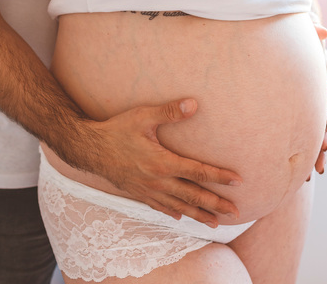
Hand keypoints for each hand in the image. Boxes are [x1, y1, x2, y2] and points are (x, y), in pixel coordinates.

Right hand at [82, 99, 242, 226]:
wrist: (88, 148)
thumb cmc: (117, 129)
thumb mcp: (143, 116)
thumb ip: (169, 112)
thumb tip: (194, 104)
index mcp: (162, 163)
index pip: (198, 172)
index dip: (219, 176)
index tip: (238, 181)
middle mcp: (157, 181)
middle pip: (193, 195)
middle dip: (216, 204)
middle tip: (236, 212)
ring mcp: (147, 190)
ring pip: (179, 206)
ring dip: (198, 215)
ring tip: (216, 223)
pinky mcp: (138, 192)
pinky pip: (159, 207)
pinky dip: (173, 213)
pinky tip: (180, 217)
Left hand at [315, 47, 326, 174]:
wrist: (311, 49)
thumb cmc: (318, 49)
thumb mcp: (324, 53)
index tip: (326, 142)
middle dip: (325, 149)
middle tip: (320, 166)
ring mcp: (324, 110)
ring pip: (323, 136)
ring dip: (319, 155)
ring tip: (313, 174)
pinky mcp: (313, 114)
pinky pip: (312, 135)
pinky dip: (309, 151)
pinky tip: (302, 169)